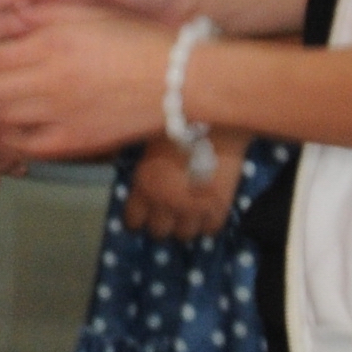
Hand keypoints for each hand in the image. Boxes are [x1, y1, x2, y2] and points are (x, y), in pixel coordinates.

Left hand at [0, 8, 176, 161]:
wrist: (178, 78)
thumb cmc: (135, 37)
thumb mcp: (88, 10)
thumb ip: (44, 8)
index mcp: (48, 42)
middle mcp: (48, 78)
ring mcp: (59, 114)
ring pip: (0, 120)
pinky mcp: (73, 142)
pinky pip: (26, 147)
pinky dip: (8, 142)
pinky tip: (4, 135)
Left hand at [123, 126, 245, 238]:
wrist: (218, 117)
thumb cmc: (180, 120)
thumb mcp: (150, 142)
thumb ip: (144, 166)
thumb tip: (139, 177)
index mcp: (145, 185)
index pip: (133, 221)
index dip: (137, 218)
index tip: (143, 212)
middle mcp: (165, 202)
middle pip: (158, 232)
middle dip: (162, 222)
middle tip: (168, 209)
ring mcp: (193, 208)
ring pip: (185, 235)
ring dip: (185, 224)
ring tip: (189, 211)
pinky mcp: (219, 206)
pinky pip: (211, 229)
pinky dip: (209, 222)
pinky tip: (209, 208)